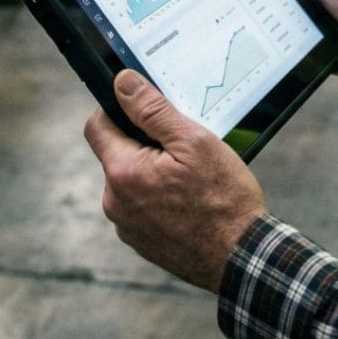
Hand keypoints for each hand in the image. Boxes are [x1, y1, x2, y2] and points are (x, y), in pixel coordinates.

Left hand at [84, 70, 266, 291]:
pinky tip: (191, 197)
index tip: (145, 107)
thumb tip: (123, 83)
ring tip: (193, 175)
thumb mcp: (193, 141)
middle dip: (145, 141)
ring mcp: (127, 226)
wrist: (240, 255)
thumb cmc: (223, 197)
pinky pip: (142, 204)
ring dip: (154, 169)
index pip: (96, 126)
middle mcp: (115, 202)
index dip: (118, 108)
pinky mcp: (141, 241)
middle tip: (184, 144)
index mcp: (123, 173)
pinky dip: (161, 194)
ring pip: (132, 179)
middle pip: (118, 152)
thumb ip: (153, 110)